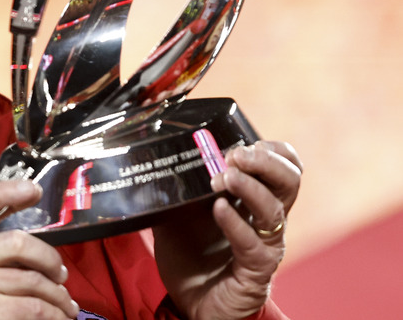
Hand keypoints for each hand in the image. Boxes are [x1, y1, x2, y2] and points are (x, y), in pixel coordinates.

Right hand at [0, 181, 79, 318]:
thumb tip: (33, 235)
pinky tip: (59, 318)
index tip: (34, 190)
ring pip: (32, 280)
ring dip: (58, 296)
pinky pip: (34, 307)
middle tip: (60, 274)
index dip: (5, 191)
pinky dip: (55, 315)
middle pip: (18, 242)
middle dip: (50, 259)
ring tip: (65, 305)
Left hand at [153, 140, 301, 318]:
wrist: (189, 305)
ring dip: (249, 188)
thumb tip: (155, 160)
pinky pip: (253, 245)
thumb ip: (176, 188)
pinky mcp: (255, 271)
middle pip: (288, 182)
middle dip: (266, 161)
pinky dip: (236, 223)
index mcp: (254, 201)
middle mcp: (266, 221)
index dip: (273, 150)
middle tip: (235, 154)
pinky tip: (218, 209)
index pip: (284, 168)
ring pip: (274, 210)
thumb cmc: (190, 257)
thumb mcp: (178, 213)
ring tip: (224, 177)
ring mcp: (264, 245)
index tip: (246, 141)